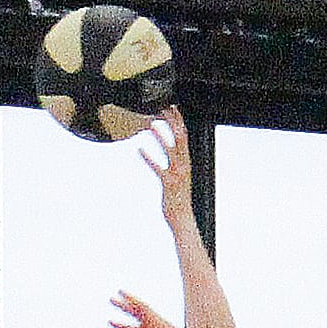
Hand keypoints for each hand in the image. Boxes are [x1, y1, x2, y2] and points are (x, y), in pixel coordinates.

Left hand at [138, 109, 194, 227]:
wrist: (182, 220)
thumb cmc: (178, 200)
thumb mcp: (179, 178)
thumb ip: (176, 165)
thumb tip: (172, 154)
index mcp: (187, 163)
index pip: (185, 137)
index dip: (179, 121)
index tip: (172, 107)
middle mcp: (184, 166)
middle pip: (180, 138)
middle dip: (172, 122)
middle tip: (163, 107)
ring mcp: (177, 175)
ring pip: (170, 150)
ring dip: (160, 136)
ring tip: (150, 124)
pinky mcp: (169, 184)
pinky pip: (158, 168)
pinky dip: (149, 158)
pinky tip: (139, 149)